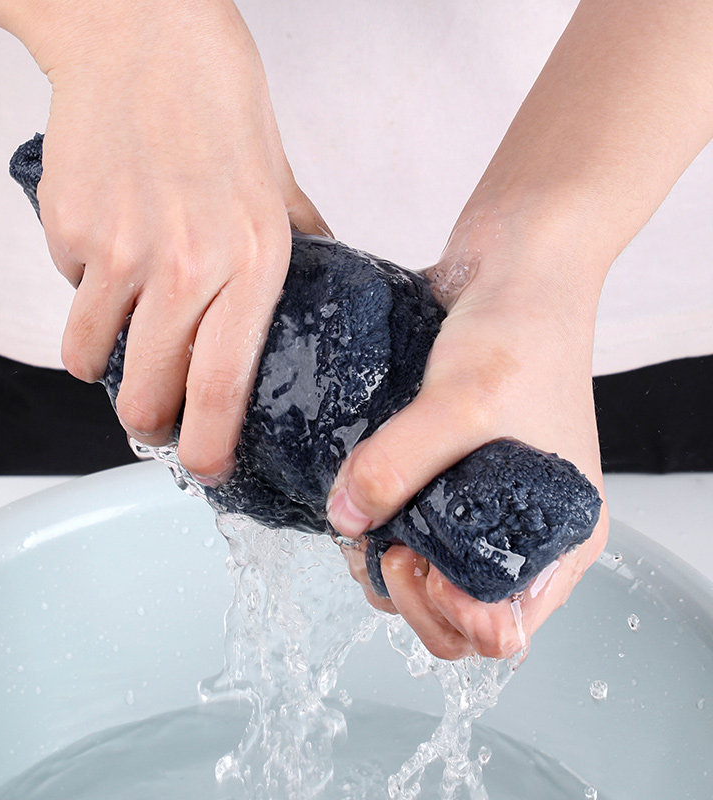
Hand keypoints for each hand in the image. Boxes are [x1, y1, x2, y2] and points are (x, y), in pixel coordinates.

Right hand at [29, 0, 328, 481]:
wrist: (142, 34)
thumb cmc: (216, 104)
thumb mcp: (280, 181)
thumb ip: (303, 243)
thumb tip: (326, 287)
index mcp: (256, 261)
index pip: (226, 383)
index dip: (211, 443)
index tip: (206, 465)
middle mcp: (190, 266)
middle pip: (146, 393)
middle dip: (145, 422)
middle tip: (154, 415)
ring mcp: (123, 250)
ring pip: (92, 357)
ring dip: (105, 360)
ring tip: (126, 330)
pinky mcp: (71, 231)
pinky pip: (70, 298)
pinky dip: (84, 297)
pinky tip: (109, 259)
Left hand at [327, 221, 608, 659]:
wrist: (514, 263)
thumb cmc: (521, 329)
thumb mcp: (463, 403)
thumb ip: (398, 466)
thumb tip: (345, 516)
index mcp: (558, 534)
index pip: (503, 629)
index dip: (451, 619)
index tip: (417, 566)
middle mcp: (519, 525)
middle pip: (452, 607)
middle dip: (405, 591)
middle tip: (380, 543)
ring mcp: (479, 498)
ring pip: (422, 565)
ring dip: (380, 556)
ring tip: (359, 514)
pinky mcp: (442, 466)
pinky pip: (406, 517)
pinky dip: (376, 519)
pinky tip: (356, 490)